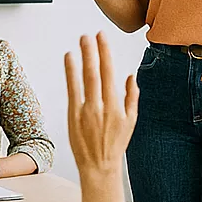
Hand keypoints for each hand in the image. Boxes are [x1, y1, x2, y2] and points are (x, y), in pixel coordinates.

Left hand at [65, 32, 138, 180]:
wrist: (99, 167)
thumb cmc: (115, 144)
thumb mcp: (131, 121)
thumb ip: (131, 97)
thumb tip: (131, 76)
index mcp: (117, 107)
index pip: (111, 73)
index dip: (106, 53)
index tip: (102, 37)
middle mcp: (101, 107)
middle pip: (96, 74)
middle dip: (93, 52)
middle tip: (89, 34)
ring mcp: (86, 112)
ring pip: (84, 80)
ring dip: (81, 59)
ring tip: (80, 42)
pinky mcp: (73, 116)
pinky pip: (71, 91)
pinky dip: (70, 74)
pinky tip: (69, 60)